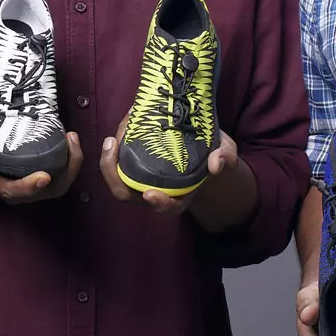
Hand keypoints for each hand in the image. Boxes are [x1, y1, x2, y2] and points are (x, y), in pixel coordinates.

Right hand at [0, 120, 82, 203]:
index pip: (14, 191)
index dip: (30, 188)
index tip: (44, 176)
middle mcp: (16, 187)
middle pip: (46, 191)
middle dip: (64, 172)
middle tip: (70, 141)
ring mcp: (30, 181)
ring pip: (58, 184)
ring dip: (71, 164)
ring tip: (72, 138)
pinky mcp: (40, 170)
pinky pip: (60, 173)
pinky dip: (69, 159)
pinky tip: (69, 139)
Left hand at [99, 116, 240, 214]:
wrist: (204, 147)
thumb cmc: (214, 154)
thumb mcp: (226, 152)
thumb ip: (225, 157)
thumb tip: (217, 163)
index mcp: (181, 196)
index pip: (167, 207)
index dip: (159, 204)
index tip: (151, 194)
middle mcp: (158, 192)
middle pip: (129, 194)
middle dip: (115, 176)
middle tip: (113, 148)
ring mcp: (143, 180)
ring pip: (118, 179)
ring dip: (109, 161)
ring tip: (112, 139)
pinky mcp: (135, 164)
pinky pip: (118, 162)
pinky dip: (116, 148)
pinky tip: (120, 128)